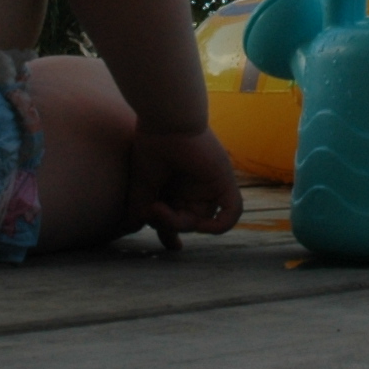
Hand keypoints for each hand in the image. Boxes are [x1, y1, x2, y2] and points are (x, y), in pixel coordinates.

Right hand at [124, 124, 243, 251]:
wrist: (165, 121)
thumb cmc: (151, 147)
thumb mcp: (141, 185)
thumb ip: (141, 208)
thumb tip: (136, 227)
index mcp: (177, 187)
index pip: (177, 217)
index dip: (172, 233)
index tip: (171, 246)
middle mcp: (194, 188)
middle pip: (187, 222)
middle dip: (167, 224)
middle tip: (152, 209)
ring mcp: (209, 185)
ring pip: (203, 220)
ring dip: (180, 223)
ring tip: (161, 207)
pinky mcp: (223, 181)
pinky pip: (231, 212)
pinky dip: (219, 225)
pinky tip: (198, 224)